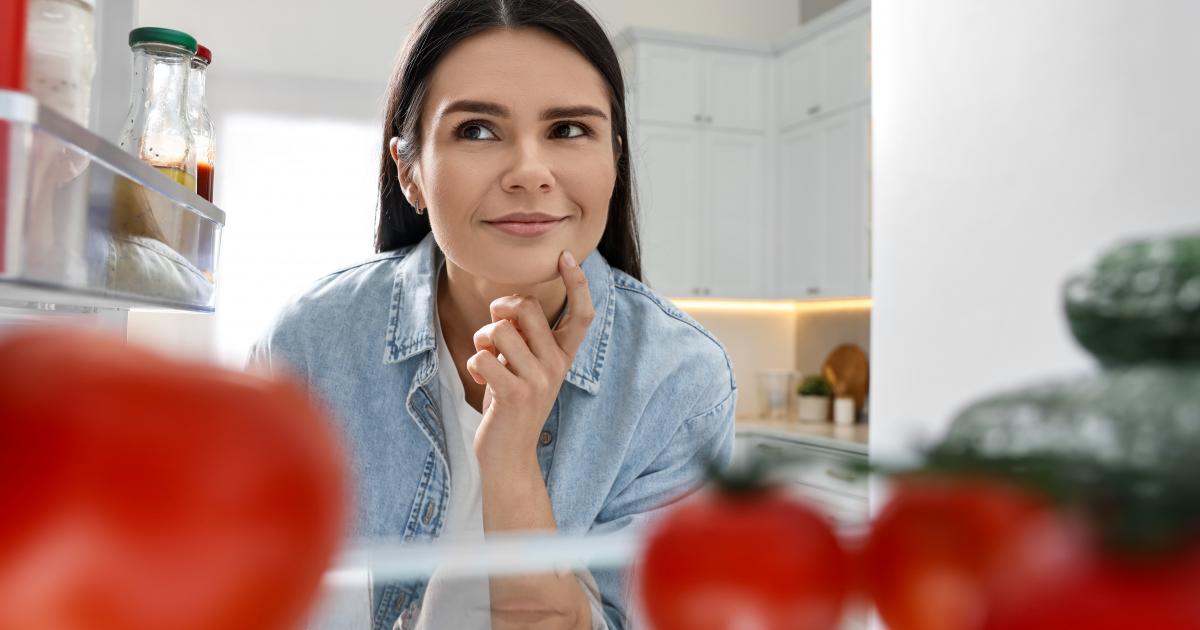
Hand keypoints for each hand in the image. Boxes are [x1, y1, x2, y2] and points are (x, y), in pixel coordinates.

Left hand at [466, 251, 594, 466]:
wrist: (510, 456)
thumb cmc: (513, 404)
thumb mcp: (528, 368)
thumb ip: (526, 338)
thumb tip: (509, 305)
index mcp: (563, 356)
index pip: (582, 314)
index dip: (578, 283)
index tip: (566, 257)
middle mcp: (557, 365)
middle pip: (526, 306)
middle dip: (500, 309)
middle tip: (493, 331)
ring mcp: (538, 380)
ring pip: (499, 330)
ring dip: (482, 341)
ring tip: (487, 362)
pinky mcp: (515, 394)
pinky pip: (481, 357)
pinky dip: (473, 365)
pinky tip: (482, 382)